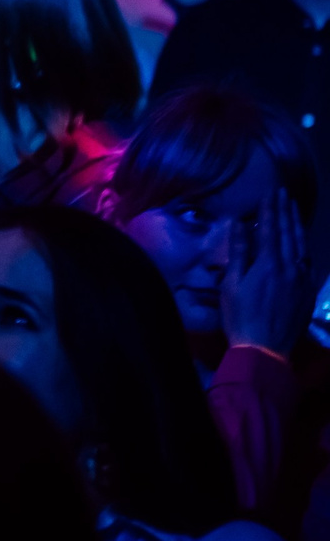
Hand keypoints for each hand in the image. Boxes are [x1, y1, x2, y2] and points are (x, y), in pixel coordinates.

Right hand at [224, 189, 305, 355]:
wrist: (265, 349)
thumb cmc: (240, 316)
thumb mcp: (231, 284)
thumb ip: (239, 252)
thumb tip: (240, 223)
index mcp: (269, 264)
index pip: (271, 229)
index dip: (271, 209)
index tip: (271, 192)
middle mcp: (290, 268)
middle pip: (289, 234)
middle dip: (286, 212)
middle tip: (285, 194)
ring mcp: (302, 280)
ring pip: (302, 246)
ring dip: (297, 226)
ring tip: (294, 210)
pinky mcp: (307, 293)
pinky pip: (309, 263)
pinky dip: (305, 247)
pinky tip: (302, 244)